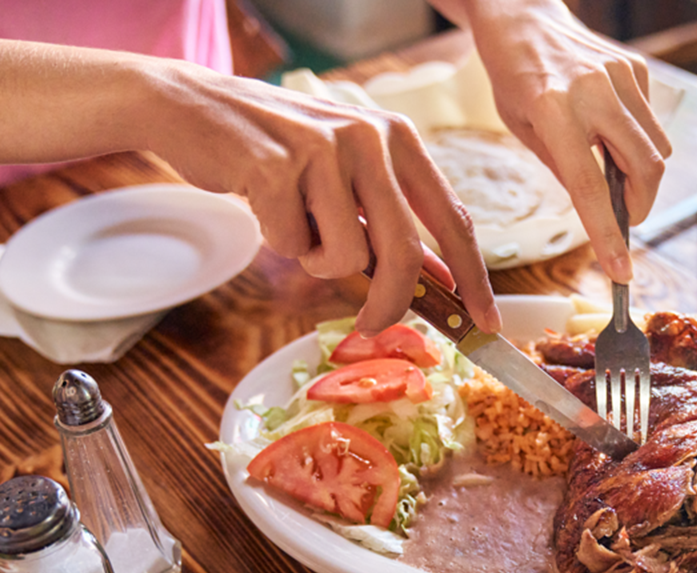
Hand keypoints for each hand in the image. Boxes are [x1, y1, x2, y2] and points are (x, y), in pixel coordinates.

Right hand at [141, 59, 500, 334]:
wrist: (193, 107)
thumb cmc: (280, 154)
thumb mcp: (349, 181)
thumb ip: (392, 225)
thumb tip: (442, 283)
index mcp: (400, 139)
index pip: (454, 220)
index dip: (474, 279)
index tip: (486, 322)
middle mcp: (371, 137)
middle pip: (404, 254)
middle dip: (390, 304)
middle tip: (371, 325)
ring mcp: (324, 148)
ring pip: (345, 257)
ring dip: (316, 258)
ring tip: (295, 220)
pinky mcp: (276, 166)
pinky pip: (293, 245)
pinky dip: (278, 242)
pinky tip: (264, 204)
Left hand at [453, 0, 672, 282]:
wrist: (523, 15)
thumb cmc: (515, 76)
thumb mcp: (523, 129)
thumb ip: (563, 169)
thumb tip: (601, 209)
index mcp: (554, 111)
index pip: (590, 187)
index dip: (608, 234)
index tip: (621, 269)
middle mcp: (593, 91)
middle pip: (646, 169)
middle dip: (641, 205)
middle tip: (625, 220)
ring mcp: (621, 75)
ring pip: (658, 150)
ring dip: (643, 176)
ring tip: (612, 171)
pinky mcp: (636, 68)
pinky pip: (652, 122)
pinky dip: (640, 140)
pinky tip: (610, 129)